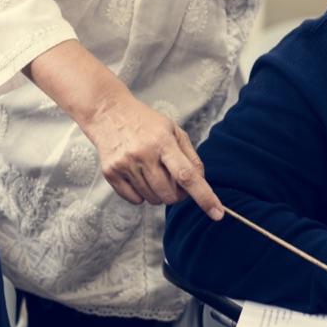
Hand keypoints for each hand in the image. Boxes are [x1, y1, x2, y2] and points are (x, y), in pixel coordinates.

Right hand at [84, 89, 221, 216]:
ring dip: (158, 192)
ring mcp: (125, 164)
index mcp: (163, 142)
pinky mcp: (111, 173)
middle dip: (177, 194)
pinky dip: (141, 194)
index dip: (204, 196)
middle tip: (172, 178)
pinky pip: (135, 200)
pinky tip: (137, 175)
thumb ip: (190, 157)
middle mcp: (143, 154)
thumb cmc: (146, 122)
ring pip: (153, 199)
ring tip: (151, 170)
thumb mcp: (173, 131)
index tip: (218, 213)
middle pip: (170, 194)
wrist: (108, 112)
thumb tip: (201, 183)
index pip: (187, 175)